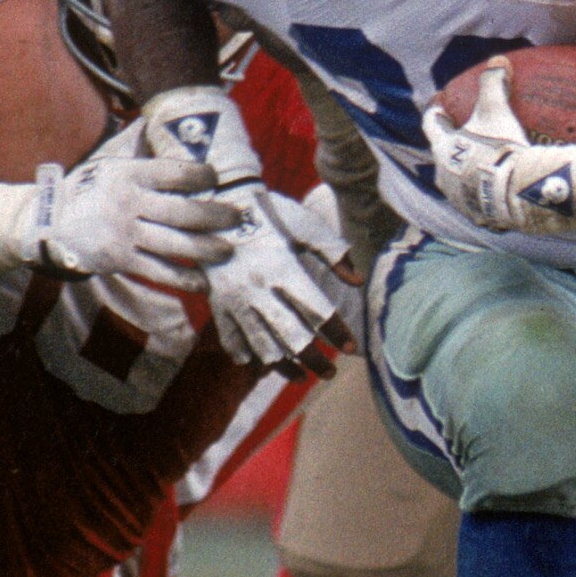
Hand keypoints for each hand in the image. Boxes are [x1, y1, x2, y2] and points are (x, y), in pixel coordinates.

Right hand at [20, 155, 238, 281]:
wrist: (47, 221)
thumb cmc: (88, 188)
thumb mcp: (108, 160)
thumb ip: (136, 144)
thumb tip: (158, 116)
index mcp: (129, 173)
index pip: (174, 172)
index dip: (202, 175)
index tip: (216, 178)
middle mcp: (128, 202)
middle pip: (183, 211)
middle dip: (215, 216)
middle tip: (236, 218)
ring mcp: (124, 233)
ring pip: (175, 244)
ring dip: (207, 249)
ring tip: (228, 251)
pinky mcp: (120, 259)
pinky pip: (158, 271)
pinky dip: (183, 277)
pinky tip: (203, 282)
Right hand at [205, 193, 354, 376]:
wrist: (218, 200)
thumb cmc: (270, 212)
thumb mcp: (305, 225)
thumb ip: (334, 253)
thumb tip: (358, 282)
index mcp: (283, 268)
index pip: (317, 311)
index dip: (337, 332)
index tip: (351, 348)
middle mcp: (258, 289)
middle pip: (292, 338)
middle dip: (314, 360)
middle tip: (330, 372)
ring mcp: (235, 299)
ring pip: (261, 346)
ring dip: (284, 366)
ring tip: (301, 375)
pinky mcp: (217, 303)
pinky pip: (231, 340)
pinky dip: (247, 355)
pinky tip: (261, 363)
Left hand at [420, 66, 575, 237]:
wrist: (516, 194)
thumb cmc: (499, 149)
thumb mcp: (496, 111)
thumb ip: (493, 84)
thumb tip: (497, 62)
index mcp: (442, 150)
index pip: (432, 125)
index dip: (435, 111)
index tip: (439, 102)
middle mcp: (444, 177)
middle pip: (443, 156)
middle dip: (452, 146)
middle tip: (465, 135)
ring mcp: (460, 200)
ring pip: (459, 182)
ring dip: (468, 172)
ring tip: (484, 165)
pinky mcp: (479, 217)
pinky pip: (481, 202)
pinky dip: (488, 194)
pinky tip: (502, 190)